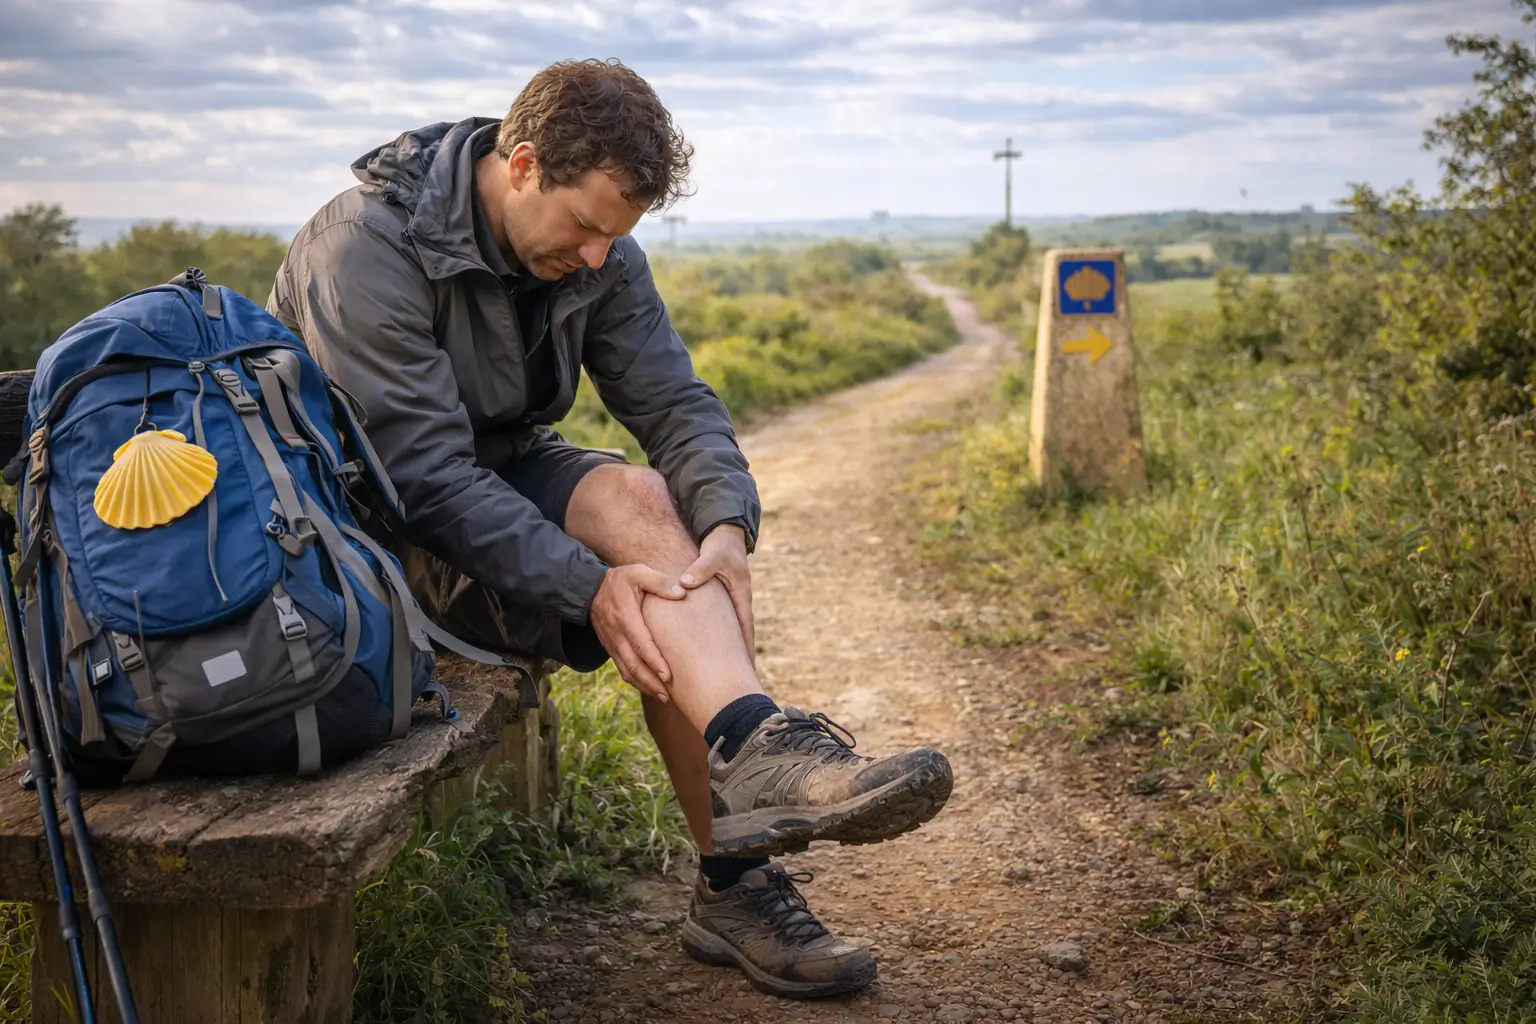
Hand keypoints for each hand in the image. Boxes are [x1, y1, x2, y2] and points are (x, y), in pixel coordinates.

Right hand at [589, 564, 685, 699]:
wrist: (590, 588)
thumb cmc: (620, 580)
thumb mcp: (638, 572)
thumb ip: (659, 581)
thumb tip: (680, 593)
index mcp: (625, 617)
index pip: (641, 644)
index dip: (654, 662)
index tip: (668, 676)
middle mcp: (616, 635)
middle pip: (634, 664)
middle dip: (651, 682)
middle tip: (669, 695)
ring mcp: (611, 643)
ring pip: (627, 671)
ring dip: (644, 686)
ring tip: (663, 697)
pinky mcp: (610, 648)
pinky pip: (622, 668)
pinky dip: (635, 681)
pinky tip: (649, 688)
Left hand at [681, 524, 754, 662]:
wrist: (725, 534)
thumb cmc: (720, 546)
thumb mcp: (711, 555)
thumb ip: (700, 569)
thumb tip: (686, 584)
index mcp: (741, 595)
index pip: (745, 628)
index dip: (745, 650)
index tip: (744, 670)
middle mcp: (740, 602)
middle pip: (741, 637)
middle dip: (740, 659)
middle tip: (737, 682)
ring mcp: (732, 604)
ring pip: (731, 632)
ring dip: (730, 652)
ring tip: (725, 675)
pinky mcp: (724, 602)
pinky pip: (722, 624)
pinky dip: (719, 639)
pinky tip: (709, 653)